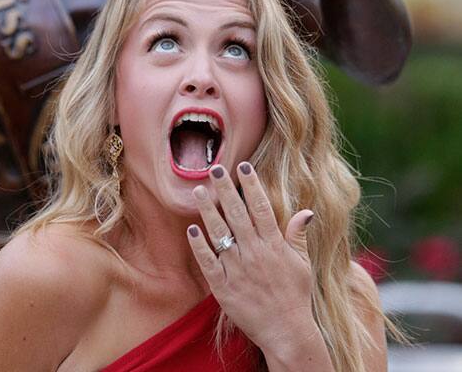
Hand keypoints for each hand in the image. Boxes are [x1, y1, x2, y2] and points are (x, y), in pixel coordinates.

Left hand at [187, 163, 317, 357]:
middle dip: (226, 189)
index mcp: (273, 245)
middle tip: (215, 168)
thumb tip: (306, 211)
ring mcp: (237, 269)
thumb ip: (298, 236)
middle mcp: (254, 253)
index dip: (252, 185)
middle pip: (237, 214)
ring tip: (199, 190)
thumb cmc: (295, 296)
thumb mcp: (302, 264)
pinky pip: (208, 263)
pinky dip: (199, 246)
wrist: (286, 332)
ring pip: (220, 233)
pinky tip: (192, 230)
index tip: (244, 166)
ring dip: (208, 211)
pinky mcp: (223, 287)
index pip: (261, 207)